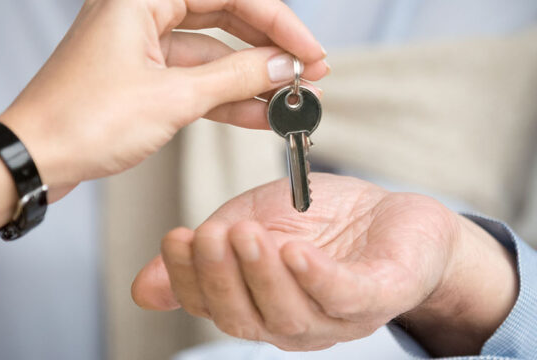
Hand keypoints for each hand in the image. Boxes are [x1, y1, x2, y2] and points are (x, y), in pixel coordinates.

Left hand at [0, 0, 328, 199]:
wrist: (31, 161)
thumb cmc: (82, 122)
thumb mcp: (172, 99)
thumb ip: (235, 79)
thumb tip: (282, 67)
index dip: (278, 21)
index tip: (309, 51)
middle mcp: (140, 11)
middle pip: (224, 18)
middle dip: (268, 49)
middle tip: (309, 73)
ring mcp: (139, 45)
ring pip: (211, 54)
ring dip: (251, 79)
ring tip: (293, 100)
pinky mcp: (139, 77)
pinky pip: (192, 79)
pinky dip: (225, 97)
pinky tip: (261, 115)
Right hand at [131, 173, 516, 354]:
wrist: (394, 213)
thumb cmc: (322, 220)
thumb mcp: (252, 223)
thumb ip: (206, 252)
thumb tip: (142, 288)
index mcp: (260, 306)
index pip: (212, 307)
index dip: (188, 278)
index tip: (175, 237)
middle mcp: (294, 323)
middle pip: (247, 319)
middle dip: (221, 278)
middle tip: (209, 235)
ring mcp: (338, 316)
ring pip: (291, 315)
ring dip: (263, 276)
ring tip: (247, 234)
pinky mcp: (380, 295)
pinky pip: (344, 296)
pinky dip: (316, 277)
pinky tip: (296, 251)